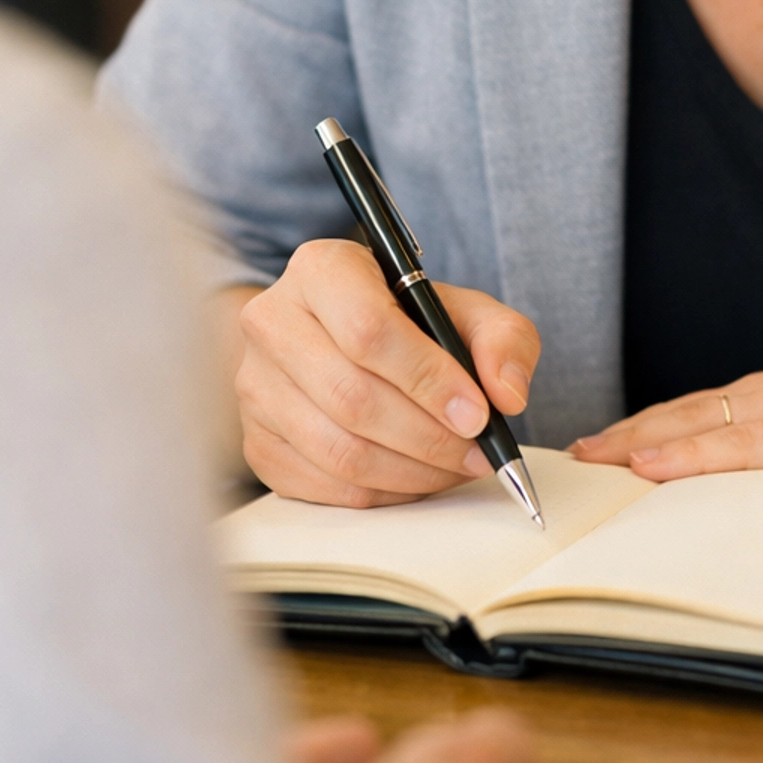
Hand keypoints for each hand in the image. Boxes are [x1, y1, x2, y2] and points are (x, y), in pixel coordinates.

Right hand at [233, 241, 540, 507]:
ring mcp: (255, 385)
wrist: (345, 340)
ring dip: (411, 472)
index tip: (478, 414)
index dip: (428, 379)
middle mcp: (272, 321)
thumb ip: (503, 339)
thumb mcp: (465, 310)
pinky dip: (382, 493)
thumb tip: (507, 394)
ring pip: (337, 449)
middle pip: (351, 397)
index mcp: (321, 269)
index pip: (368, 330)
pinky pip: (324, 485)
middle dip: (427, 437)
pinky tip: (417, 478)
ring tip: (455, 466)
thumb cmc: (408, 321)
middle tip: (476, 452)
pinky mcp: (257, 440)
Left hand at [573, 356, 762, 486]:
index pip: (693, 412)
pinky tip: (648, 468)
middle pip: (677, 415)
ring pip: (692, 425)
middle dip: (620, 437)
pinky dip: (685, 458)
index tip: (601, 449)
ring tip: (588, 465)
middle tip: (572, 460)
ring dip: (634, 445)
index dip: (642, 430)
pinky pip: (733, 449)